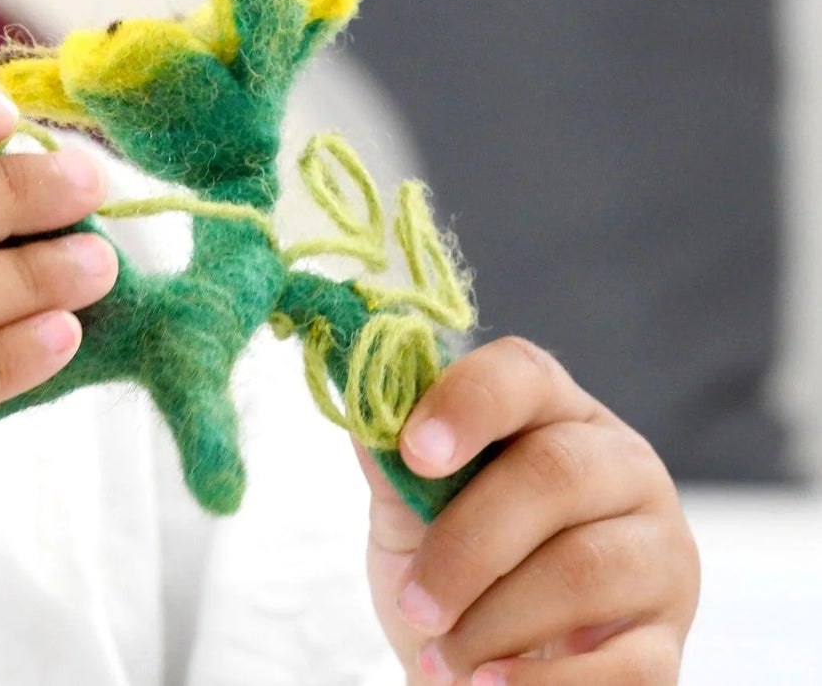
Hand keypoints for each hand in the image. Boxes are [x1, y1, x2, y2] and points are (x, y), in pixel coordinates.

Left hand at [358, 337, 698, 683]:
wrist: (476, 676)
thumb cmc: (450, 574)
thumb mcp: (408, 513)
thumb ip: (392, 461)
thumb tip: (361, 402)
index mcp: (555, 414)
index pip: (523, 375)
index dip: (468, 403)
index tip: (414, 452)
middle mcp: (622, 466)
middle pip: (554, 474)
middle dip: (469, 545)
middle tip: (416, 603)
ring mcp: (659, 551)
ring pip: (583, 569)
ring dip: (495, 622)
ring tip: (441, 659)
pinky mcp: (668, 640)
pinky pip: (623, 664)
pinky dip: (545, 681)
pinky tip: (491, 685)